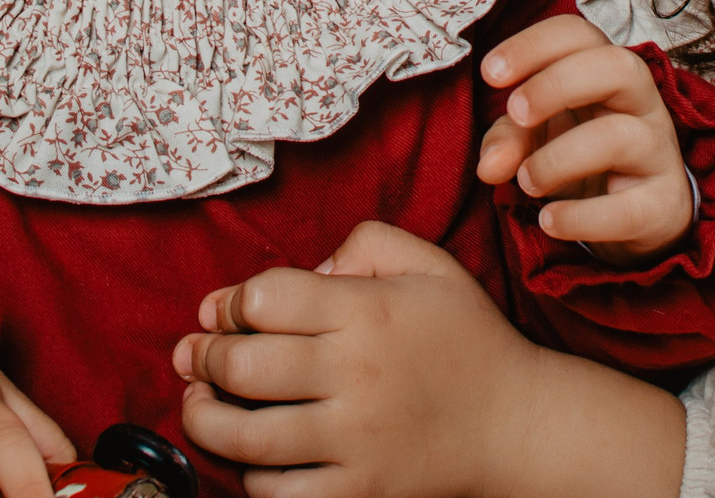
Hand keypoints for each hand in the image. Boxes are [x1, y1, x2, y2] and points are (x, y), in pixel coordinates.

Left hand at [171, 222, 683, 497]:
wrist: (518, 424)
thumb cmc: (467, 340)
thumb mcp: (429, 265)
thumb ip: (365, 241)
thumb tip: (305, 270)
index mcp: (367, 311)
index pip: (266, 298)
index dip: (231, 302)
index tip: (227, 311)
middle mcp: (356, 373)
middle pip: (242, 366)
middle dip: (204, 358)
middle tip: (196, 355)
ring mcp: (356, 439)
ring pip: (246, 436)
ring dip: (204, 419)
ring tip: (199, 404)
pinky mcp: (360, 490)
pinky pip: (279, 492)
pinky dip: (250, 476)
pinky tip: (252, 454)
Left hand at [476, 16, 693, 261]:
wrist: (636, 217)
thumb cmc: (581, 157)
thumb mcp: (537, 137)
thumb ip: (508, 138)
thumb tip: (490, 165)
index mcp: (607, 72)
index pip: (579, 35)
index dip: (533, 45)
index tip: (491, 74)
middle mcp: (642, 102)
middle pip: (618, 66)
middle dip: (556, 85)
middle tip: (516, 113)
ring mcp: (659, 151)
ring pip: (618, 137)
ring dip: (558, 159)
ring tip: (527, 181)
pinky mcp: (664, 205)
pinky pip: (628, 210)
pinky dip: (581, 218)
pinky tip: (550, 221)